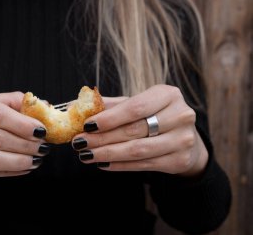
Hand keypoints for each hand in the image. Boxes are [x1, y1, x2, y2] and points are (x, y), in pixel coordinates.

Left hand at [72, 84, 208, 176]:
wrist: (184, 137)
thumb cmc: (155, 116)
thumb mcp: (137, 104)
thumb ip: (110, 105)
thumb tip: (76, 106)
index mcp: (168, 94)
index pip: (135, 108)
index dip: (109, 118)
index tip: (86, 125)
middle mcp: (180, 115)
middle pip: (134, 130)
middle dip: (102, 138)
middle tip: (80, 142)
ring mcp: (183, 140)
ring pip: (138, 150)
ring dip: (108, 154)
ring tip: (86, 155)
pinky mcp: (179, 160)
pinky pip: (144, 165)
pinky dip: (120, 165)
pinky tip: (102, 163)